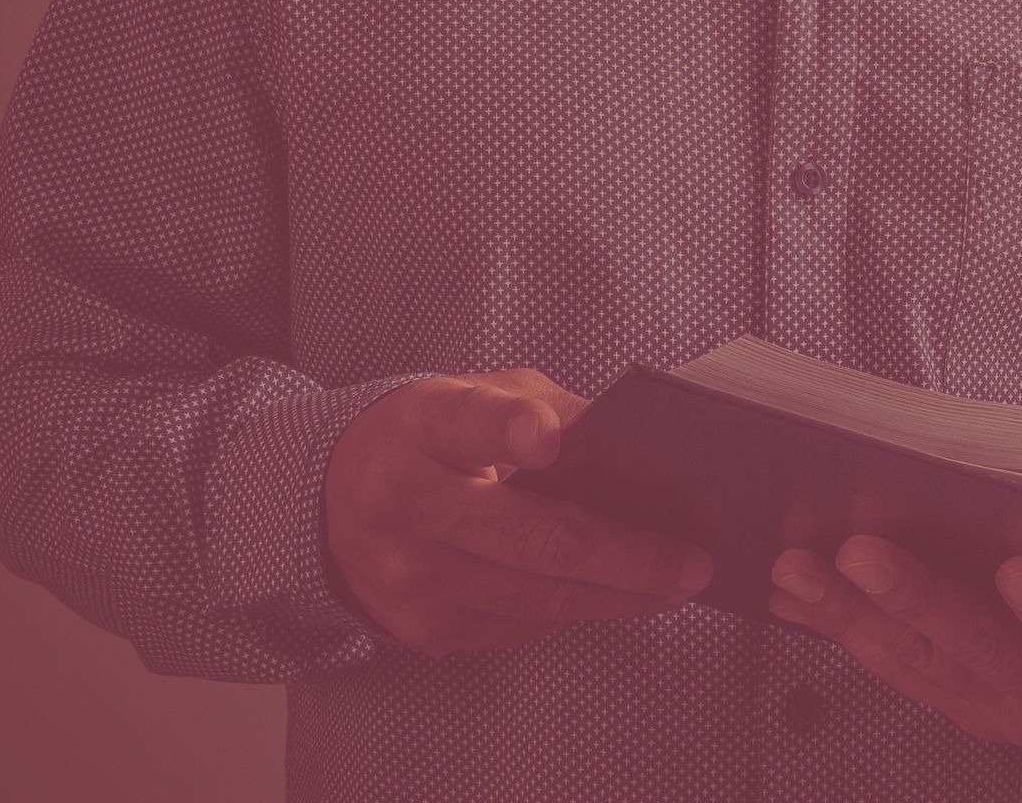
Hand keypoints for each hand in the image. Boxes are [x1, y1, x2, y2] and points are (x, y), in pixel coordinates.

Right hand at [324, 369, 715, 655]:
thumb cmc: (431, 436)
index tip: (548, 438)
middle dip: (626, 556)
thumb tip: (639, 445)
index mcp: (420, 426)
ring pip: (538, 597)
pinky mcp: (422, 628)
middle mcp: (404, 504)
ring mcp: (409, 577)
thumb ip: (548, 409)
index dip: (508, 429)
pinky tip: (615, 597)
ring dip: (618, 596)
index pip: (468, 425)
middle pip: (533, 539)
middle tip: (691, 563)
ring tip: (674, 586)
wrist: (331, 500)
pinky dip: (574, 610)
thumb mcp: (475, 394)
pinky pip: (520, 624)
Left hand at [765, 487, 1021, 761]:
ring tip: (797, 558)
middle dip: (919, 603)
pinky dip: (833, 625)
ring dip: (854, 613)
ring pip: (916, 661)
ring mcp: (994, 703)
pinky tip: (784, 583)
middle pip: (982, 656)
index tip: (1021, 568)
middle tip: (863, 545)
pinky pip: (885, 663)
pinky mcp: (950, 693)